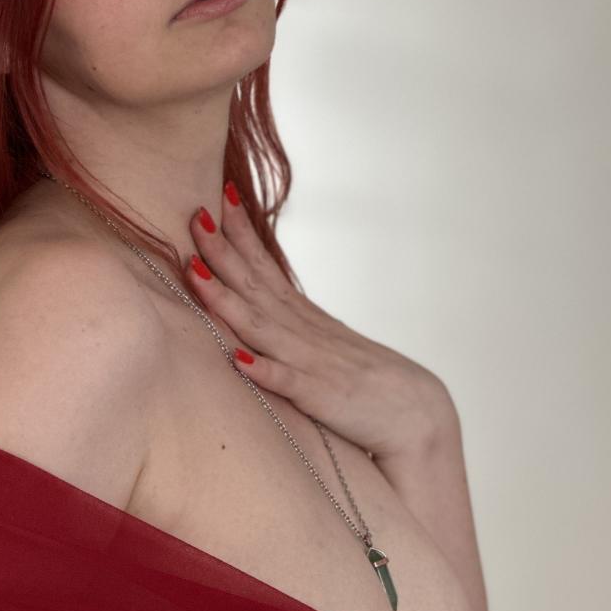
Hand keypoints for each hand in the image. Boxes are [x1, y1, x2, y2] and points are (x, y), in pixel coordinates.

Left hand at [187, 184, 453, 465]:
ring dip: (225, 299)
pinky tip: (238, 360)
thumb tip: (255, 293)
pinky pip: (288, 382)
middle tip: (197, 214)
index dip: (239, 234)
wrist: (416, 413)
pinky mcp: (320, 396)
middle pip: (254, 284)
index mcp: (301, 316)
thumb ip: (287, 318)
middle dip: (223, 250)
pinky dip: (263, 370)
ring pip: (259, 326)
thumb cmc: (363, 377)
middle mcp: (301, 330)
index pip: (264, 266)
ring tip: (195, 271)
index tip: (217, 198)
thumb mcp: (320, 338)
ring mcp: (310, 361)